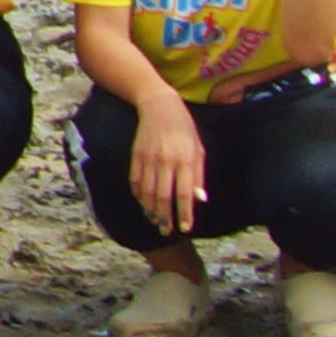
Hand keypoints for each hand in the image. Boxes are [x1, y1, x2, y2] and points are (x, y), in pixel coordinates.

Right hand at [130, 98, 208, 236]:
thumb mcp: (198, 149)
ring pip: (147, 192)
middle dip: (164, 218)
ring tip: (154, 221)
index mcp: (185, 160)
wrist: (159, 105)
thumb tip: (199, 199)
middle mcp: (166, 161)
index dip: (185, 213)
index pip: (185, 193)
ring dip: (150, 210)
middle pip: (163, 197)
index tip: (185, 228)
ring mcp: (148, 158)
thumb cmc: (184, 129)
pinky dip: (139, 195)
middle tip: (166, 231)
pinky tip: (144, 204)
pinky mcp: (136, 155)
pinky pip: (136, 181)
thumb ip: (198, 175)